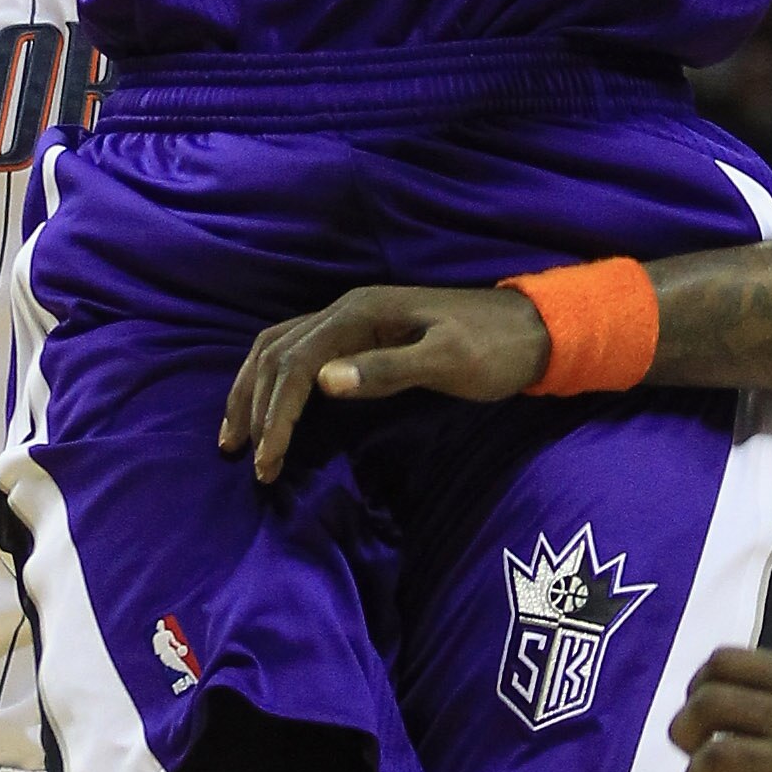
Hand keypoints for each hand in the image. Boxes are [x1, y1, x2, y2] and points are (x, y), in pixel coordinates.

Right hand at [222, 282, 546, 479]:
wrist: (535, 328)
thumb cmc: (496, 350)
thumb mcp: (448, 362)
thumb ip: (387, 370)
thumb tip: (322, 381)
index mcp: (361, 313)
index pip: (296, 363)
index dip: (275, 413)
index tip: (266, 461)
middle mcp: (348, 309)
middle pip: (276, 351)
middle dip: (251, 403)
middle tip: (242, 456)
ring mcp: (354, 319)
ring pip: (281, 348)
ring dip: (253, 389)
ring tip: (236, 434)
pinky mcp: (365, 335)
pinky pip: (301, 352)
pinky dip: (277, 380)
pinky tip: (274, 405)